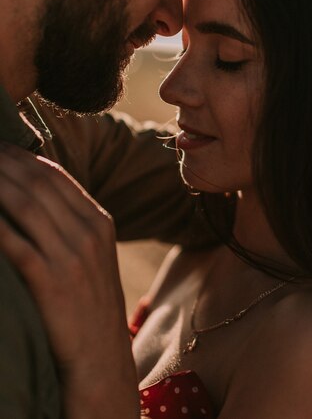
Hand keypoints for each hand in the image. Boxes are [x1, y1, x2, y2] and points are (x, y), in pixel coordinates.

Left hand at [0, 143, 137, 417]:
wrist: (100, 355)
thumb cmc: (89, 304)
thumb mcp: (92, 256)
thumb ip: (69, 223)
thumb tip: (32, 196)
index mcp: (99, 221)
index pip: (56, 175)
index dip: (22, 157)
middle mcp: (88, 232)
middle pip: (39, 184)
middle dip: (4, 163)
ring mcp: (72, 256)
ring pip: (26, 206)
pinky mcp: (52, 281)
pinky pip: (15, 243)